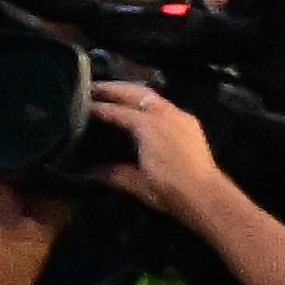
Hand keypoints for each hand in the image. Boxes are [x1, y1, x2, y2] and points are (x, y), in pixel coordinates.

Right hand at [80, 73, 221, 202]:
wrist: (206, 196)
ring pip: (151, 95)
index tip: (78, 105)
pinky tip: (141, 110)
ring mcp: (179, 116)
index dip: (96, 107)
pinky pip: (164, 104)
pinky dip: (147, 102)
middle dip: (112, 88)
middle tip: (91, 88)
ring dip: (131, 92)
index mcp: (147, 124)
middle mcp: (164, 113)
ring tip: (113, 94)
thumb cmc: (168, 189)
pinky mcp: (189, 122)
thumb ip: (110, 172)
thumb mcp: (135, 182)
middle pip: (134, 92)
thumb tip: (82, 173)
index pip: (115, 110)